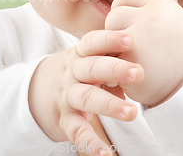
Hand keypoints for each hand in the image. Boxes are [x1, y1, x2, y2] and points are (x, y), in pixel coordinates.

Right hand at [28, 30, 143, 155]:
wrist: (36, 90)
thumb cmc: (76, 72)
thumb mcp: (87, 59)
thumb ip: (110, 57)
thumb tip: (146, 58)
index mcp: (79, 55)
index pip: (92, 43)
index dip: (109, 39)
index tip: (129, 39)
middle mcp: (72, 73)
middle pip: (91, 68)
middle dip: (115, 69)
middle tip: (138, 73)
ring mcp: (67, 96)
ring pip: (86, 97)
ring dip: (108, 104)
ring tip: (131, 113)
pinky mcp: (65, 120)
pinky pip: (77, 131)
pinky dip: (90, 143)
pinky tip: (105, 154)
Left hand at [105, 0, 182, 105]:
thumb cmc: (171, 54)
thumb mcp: (168, 22)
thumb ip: (145, 9)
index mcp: (164, 5)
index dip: (125, 8)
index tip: (132, 23)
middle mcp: (154, 17)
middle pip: (116, 14)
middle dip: (119, 30)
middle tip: (137, 47)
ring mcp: (141, 36)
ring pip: (108, 33)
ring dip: (113, 47)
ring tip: (134, 58)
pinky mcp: (129, 57)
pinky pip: (107, 54)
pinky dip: (113, 64)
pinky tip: (129, 72)